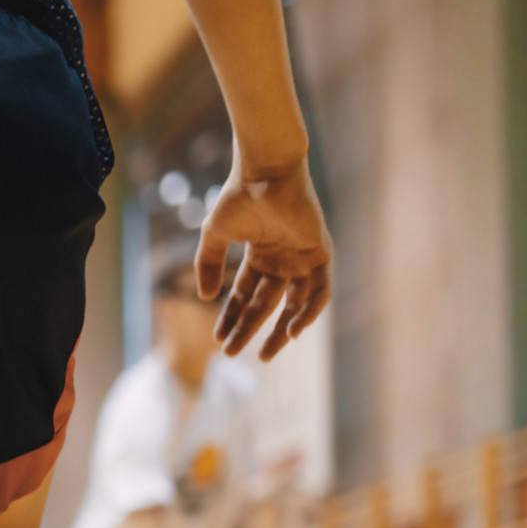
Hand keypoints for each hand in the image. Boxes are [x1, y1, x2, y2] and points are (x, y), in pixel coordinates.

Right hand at [195, 153, 331, 359]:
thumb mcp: (214, 236)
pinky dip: (308, 313)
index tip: (218, 340)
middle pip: (266, 305)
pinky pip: (320, 291)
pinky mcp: (320, 254)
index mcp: (259, 255)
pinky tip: (291, 331)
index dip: (230, 317)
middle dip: (249, 330)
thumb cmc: (239, 198)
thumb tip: (205, 298)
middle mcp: (282, 260)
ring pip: (295, 304)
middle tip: (233, 354)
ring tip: (265, 354)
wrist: (264, 173)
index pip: (244, 295)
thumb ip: (208, 265)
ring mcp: (302, 259)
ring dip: (280, 330)